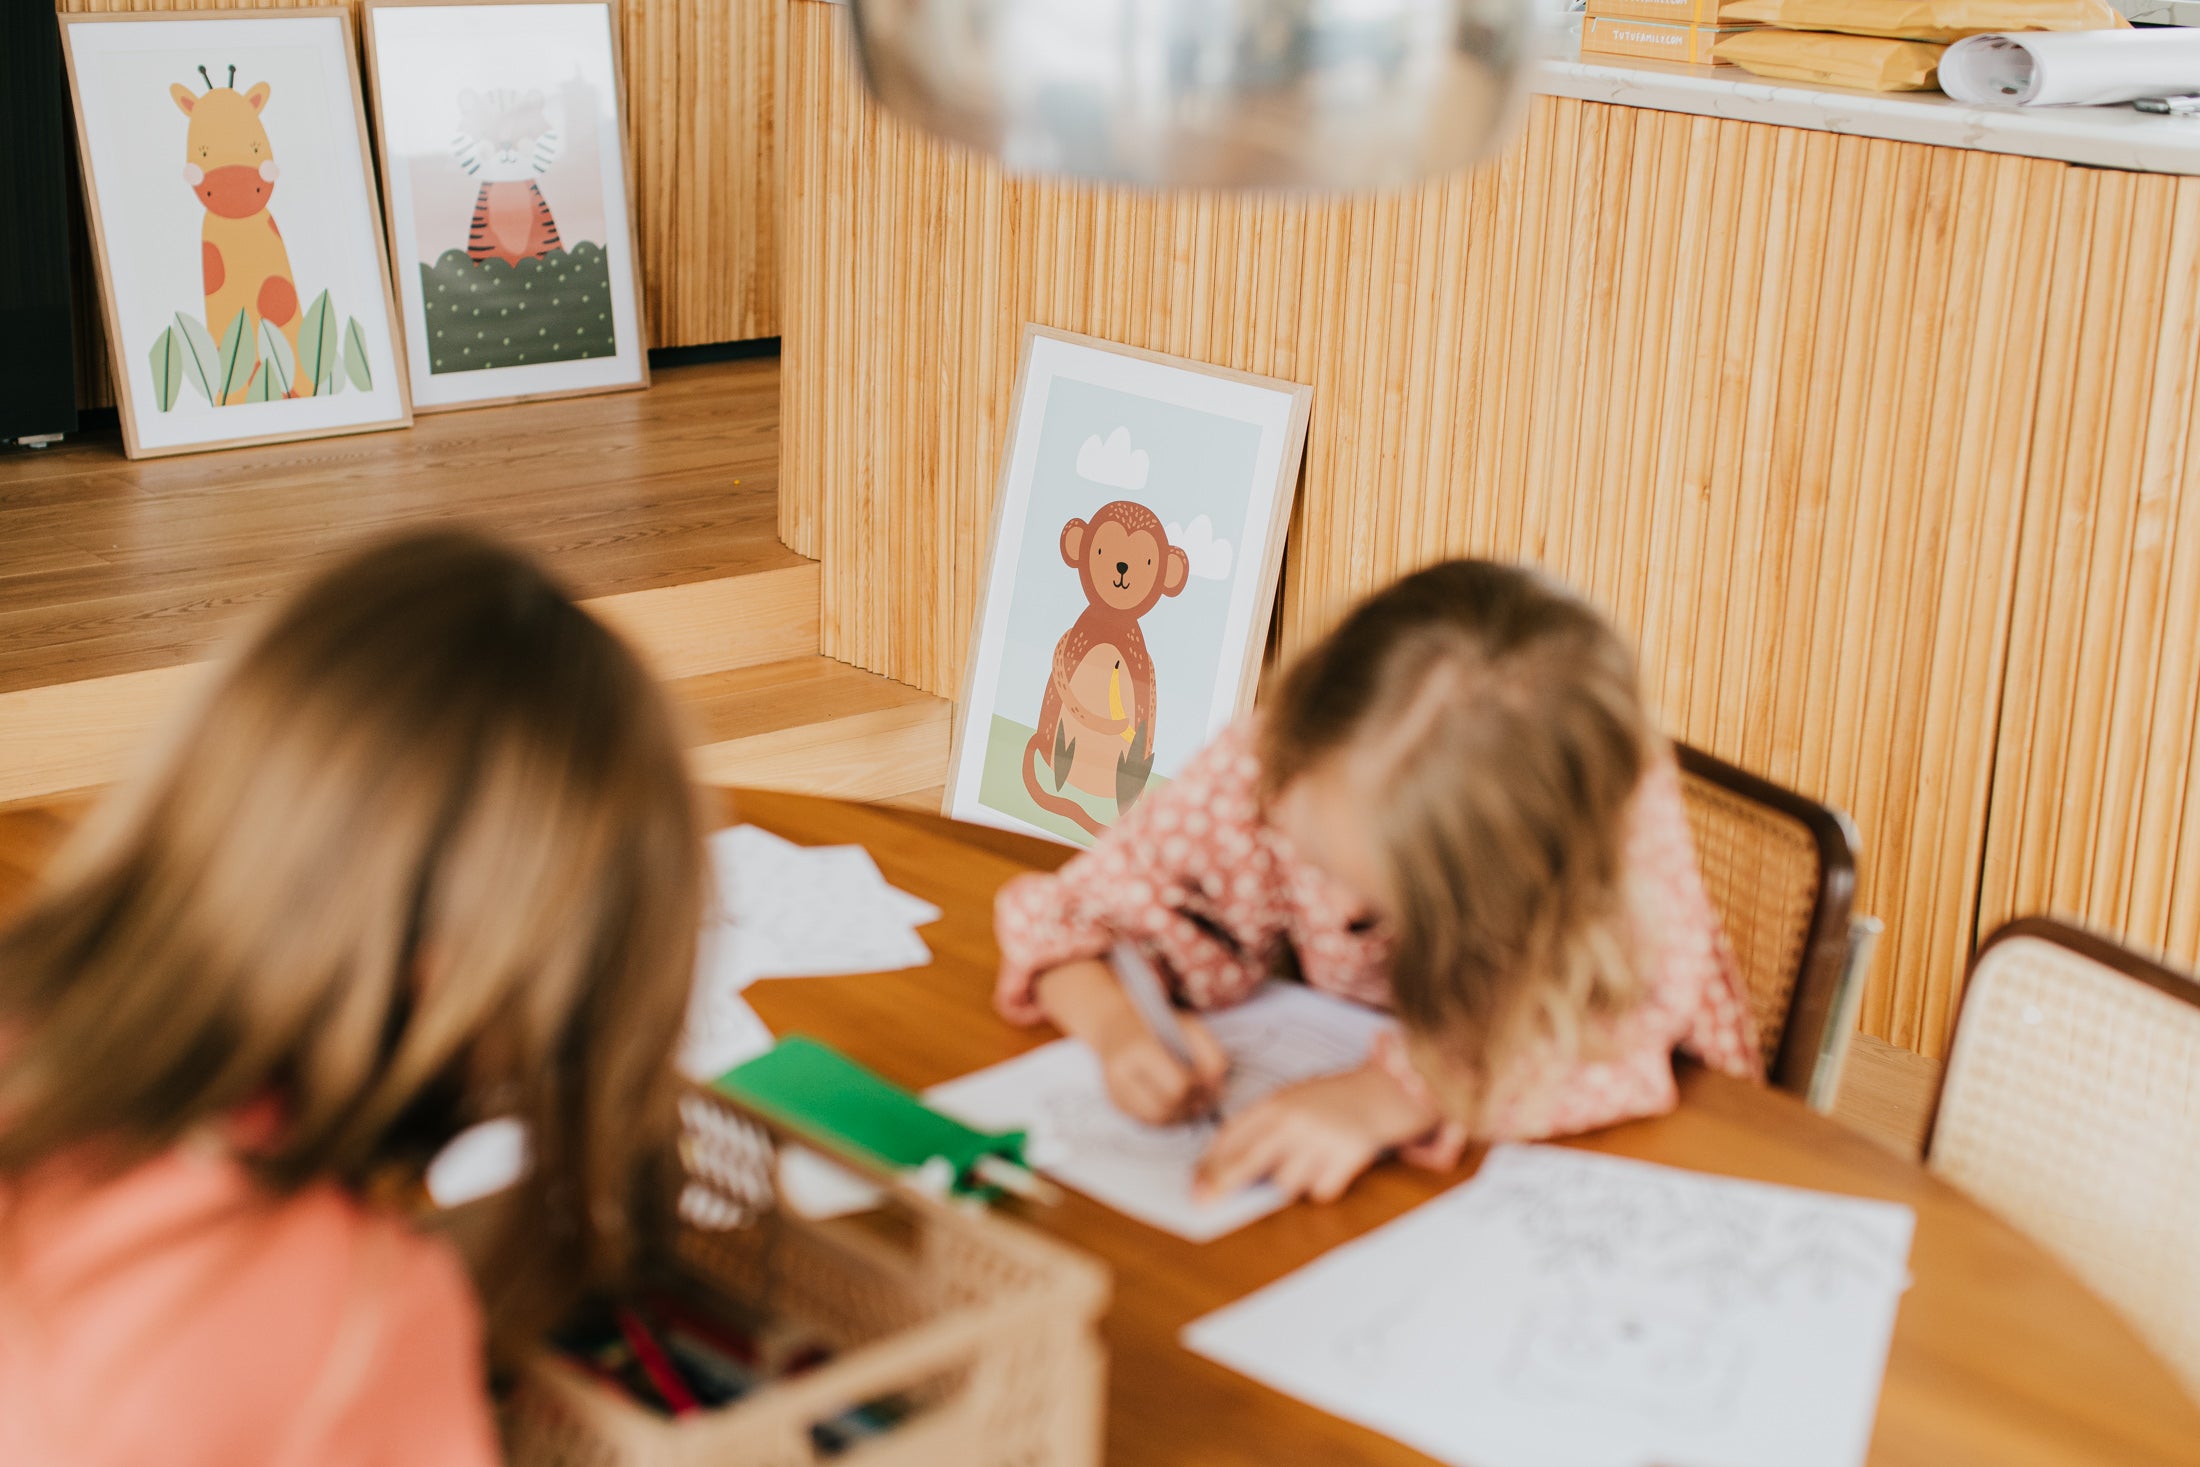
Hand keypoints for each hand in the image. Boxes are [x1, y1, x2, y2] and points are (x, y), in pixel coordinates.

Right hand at [1031, 957, 1228, 1124]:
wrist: (1116, 1025)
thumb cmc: (1158, 1025)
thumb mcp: (1190, 1027)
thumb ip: (1211, 1054)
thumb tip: (1217, 1087)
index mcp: (1138, 1049)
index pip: (1177, 1086)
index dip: (1199, 1088)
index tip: (1207, 1081)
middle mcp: (1120, 1075)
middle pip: (1168, 1108)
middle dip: (1192, 1106)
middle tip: (1205, 1096)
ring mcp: (1115, 1093)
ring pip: (1158, 1121)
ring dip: (1182, 1116)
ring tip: (1194, 1101)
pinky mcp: (1116, 1105)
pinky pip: (1149, 1122)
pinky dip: (1168, 1117)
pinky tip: (1177, 1104)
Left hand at [1194, 1061, 1439, 1205]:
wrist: (1384, 1091)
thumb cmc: (1328, 1101)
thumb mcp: (1290, 1100)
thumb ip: (1261, 1129)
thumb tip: (1221, 1171)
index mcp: (1276, 1102)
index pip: (1232, 1135)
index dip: (1209, 1164)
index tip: (1195, 1185)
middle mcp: (1295, 1119)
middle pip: (1247, 1162)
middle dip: (1222, 1185)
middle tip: (1203, 1203)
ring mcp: (1321, 1138)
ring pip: (1285, 1184)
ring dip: (1289, 1183)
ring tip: (1306, 1161)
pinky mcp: (1348, 1157)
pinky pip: (1319, 1192)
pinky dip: (1321, 1187)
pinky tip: (1329, 1165)